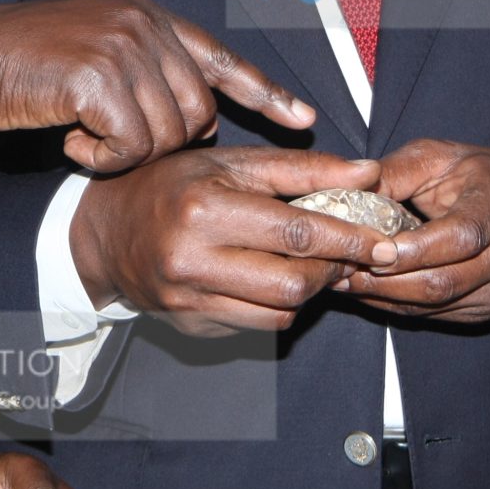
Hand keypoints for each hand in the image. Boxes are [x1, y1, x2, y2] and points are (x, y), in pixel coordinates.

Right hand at [0, 0, 313, 171]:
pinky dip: (105, 159)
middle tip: (113, 145)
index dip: (263, 90)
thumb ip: (144, 69)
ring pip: (169, 133)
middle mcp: (143, 24)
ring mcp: (123, 46)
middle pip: (197, 112)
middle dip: (165, 145)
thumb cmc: (22, 62)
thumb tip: (195, 122)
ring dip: (128, 153)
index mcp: (146, 14)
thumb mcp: (93, 49)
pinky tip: (73, 142)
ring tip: (85, 139)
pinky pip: (132, 145)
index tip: (303, 118)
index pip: (219, 55)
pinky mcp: (100, 76)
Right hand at [71, 147, 394, 337]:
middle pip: (294, 283)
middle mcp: (193, 259)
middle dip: (332, 270)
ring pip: (281, 312)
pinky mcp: (192, 325)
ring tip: (311, 264)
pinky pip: (258, 325)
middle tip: (348, 254)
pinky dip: (278, 305)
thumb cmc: (173, 186)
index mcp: (204, 209)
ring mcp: (190, 299)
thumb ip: (301, 170)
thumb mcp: (230, 163)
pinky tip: (273, 279)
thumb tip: (368, 173)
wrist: (105, 231)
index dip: (350, 240)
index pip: (297, 232)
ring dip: (309, 291)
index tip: (384, 242)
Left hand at [333, 140, 489, 322]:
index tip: (374, 248)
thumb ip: (397, 172)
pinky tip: (367, 290)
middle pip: (444, 281)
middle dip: (385, 279)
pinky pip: (436, 315)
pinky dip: (396, 305)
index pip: (462, 237)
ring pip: (436, 305)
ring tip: (342, 278)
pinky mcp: (488, 311)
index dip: (416, 249)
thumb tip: (348, 189)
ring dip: (383, 296)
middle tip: (339, 266)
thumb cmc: (489, 177)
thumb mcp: (445, 156)